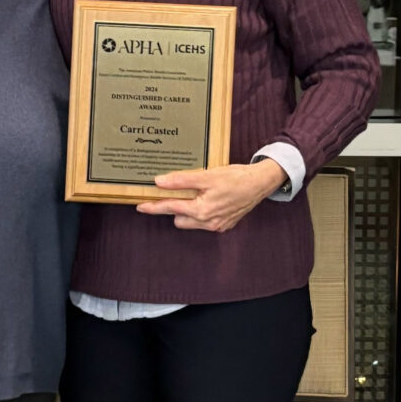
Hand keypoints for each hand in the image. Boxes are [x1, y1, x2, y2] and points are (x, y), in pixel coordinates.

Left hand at [136, 160, 286, 232]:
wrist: (260, 183)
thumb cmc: (236, 178)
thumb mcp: (206, 176)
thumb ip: (181, 181)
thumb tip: (160, 182)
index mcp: (202, 211)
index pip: (170, 208)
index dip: (154, 206)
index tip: (140, 206)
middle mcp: (208, 222)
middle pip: (179, 218)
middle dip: (174, 208)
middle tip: (172, 193)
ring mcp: (218, 225)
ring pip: (192, 222)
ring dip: (188, 210)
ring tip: (194, 194)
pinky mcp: (225, 224)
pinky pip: (205, 221)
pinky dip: (201, 212)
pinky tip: (207, 198)